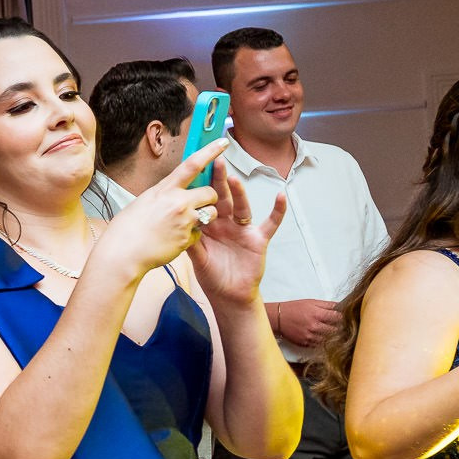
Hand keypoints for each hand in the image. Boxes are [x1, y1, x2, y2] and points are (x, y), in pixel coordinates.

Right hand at [90, 139, 223, 281]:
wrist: (122, 254)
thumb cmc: (126, 229)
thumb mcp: (143, 202)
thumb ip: (162, 195)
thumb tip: (173, 192)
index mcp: (165, 190)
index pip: (192, 164)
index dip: (210, 151)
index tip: (223, 142)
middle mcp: (178, 203)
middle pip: (210, 192)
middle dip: (210, 197)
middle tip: (200, 203)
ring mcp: (184, 221)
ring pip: (210, 214)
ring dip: (204, 217)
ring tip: (183, 224)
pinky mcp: (187, 239)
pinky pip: (199, 234)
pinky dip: (190, 236)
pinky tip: (173, 239)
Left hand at [186, 159, 286, 308]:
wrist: (229, 296)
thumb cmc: (212, 276)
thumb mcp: (197, 258)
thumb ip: (190, 241)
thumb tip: (178, 224)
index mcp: (209, 225)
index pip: (204, 201)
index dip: (201, 187)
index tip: (194, 169)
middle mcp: (226, 223)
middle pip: (222, 198)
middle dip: (219, 181)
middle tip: (216, 162)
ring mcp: (243, 229)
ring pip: (242, 206)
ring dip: (240, 193)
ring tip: (235, 179)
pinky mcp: (258, 239)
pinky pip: (270, 223)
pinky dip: (277, 211)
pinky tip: (281, 196)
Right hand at [274, 299, 341, 348]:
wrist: (277, 318)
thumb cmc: (293, 309)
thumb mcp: (311, 302)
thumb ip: (327, 304)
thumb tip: (340, 305)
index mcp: (317, 314)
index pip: (338, 318)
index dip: (343, 318)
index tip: (344, 318)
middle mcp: (315, 326)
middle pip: (336, 330)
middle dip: (340, 328)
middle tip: (342, 327)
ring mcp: (310, 337)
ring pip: (329, 340)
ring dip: (333, 337)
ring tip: (334, 334)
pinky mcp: (305, 344)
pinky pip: (320, 345)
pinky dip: (324, 342)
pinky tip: (324, 338)